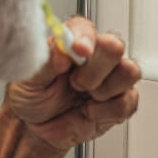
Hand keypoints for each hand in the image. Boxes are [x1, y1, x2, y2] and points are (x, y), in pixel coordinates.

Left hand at [6, 16, 141, 150]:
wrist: (36, 128)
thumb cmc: (33, 97)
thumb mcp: (28, 80)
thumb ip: (44, 62)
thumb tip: (61, 51)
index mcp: (72, 42)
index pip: (85, 28)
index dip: (85, 38)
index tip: (79, 51)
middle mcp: (95, 56)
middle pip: (115, 46)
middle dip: (96, 69)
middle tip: (76, 84)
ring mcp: (111, 78)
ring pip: (129, 71)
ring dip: (104, 90)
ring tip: (84, 98)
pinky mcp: (120, 101)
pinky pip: (128, 102)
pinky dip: (105, 112)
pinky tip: (89, 113)